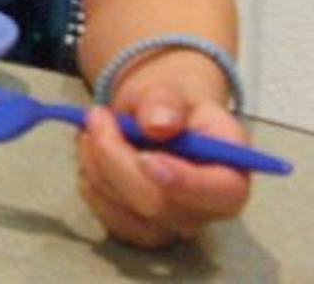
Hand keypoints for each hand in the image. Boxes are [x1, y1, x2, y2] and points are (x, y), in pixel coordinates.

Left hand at [75, 78, 250, 247]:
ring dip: (95, 163)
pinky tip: (93, 154)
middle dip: (115, 157)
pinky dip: (89, 180)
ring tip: (95, 127)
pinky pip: (106, 215)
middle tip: (97, 115)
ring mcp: (174, 224)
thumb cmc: (171, 107)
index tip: (146, 157)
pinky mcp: (141, 230)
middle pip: (158, 204)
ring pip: (125, 210)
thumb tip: (158, 124)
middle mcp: (209, 209)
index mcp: (232, 172)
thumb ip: (166, 102)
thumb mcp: (171, 90)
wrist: (154, 121)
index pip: (223, 193)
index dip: (185, 182)